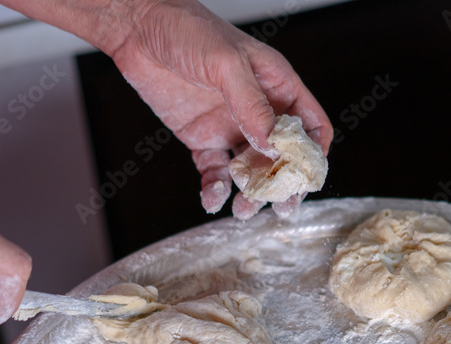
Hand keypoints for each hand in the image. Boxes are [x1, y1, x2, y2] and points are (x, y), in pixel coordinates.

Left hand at [106, 1, 331, 215]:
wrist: (136, 27)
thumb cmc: (187, 29)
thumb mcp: (226, 63)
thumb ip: (252, 105)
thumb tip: (274, 146)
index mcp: (277, 86)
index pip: (310, 126)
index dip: (313, 153)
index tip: (305, 178)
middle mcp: (258, 110)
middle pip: (283, 157)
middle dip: (283, 183)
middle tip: (281, 206)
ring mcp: (231, 126)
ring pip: (251, 170)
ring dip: (251, 192)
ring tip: (243, 209)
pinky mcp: (203, 138)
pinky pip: (215, 171)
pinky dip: (215, 189)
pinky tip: (212, 199)